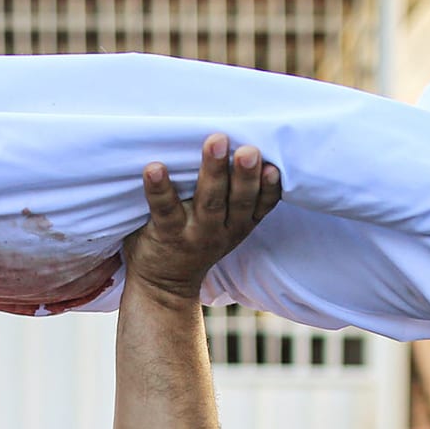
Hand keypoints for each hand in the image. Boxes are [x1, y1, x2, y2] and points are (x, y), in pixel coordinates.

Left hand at [122, 134, 282, 304]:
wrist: (162, 286)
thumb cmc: (194, 240)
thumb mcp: (224, 225)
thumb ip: (234, 195)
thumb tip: (247, 142)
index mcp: (239, 224)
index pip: (262, 205)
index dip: (270, 188)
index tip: (274, 166)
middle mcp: (221, 230)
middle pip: (239, 200)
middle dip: (245, 174)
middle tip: (249, 149)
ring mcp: (194, 233)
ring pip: (208, 202)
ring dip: (213, 171)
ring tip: (215, 142)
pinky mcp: (165, 234)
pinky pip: (164, 209)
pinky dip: (159, 188)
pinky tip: (155, 168)